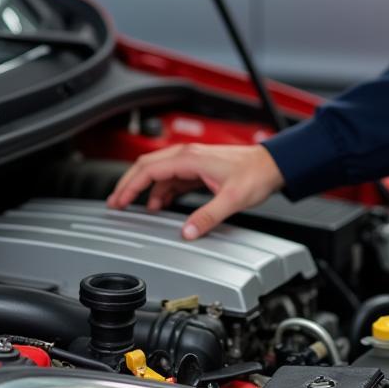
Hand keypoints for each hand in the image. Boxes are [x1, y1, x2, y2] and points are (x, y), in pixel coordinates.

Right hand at [106, 143, 284, 239]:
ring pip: (159, 172)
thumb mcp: (232, 199)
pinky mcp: (200, 168)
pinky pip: (173, 177)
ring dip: (145, 189)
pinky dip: (162, 190)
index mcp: (190, 158)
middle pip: (148, 166)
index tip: (118, 202)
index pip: (149, 169)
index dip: (130, 186)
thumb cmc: (256, 174)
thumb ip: (207, 216)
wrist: (272, 165)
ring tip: (133, 208)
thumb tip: (187, 232)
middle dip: (129, 184)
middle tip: (115, 204)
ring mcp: (194, 161)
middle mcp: (189, 155)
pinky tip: (160, 204)